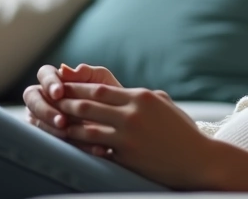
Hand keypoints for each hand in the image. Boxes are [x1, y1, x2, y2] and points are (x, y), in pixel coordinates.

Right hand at [23, 63, 121, 151]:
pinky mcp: (50, 137)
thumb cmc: (109, 94)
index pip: (44, 74)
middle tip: (61, 120)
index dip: (49, 82)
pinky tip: (87, 147)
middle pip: (32, 99)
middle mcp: (45, 97)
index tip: (59, 93)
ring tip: (69, 134)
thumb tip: (65, 68)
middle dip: (45, 110)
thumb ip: (86, 73)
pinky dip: (70, 145)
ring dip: (52, 129)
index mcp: (56, 80)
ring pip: (37, 122)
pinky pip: (50, 141)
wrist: (120, 119)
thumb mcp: (102, 81)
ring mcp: (43, 118)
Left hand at [55, 82, 247, 189]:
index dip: (77, 87)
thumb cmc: (183, 132)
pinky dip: (80, 147)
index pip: (100, 88)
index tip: (62, 86)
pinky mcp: (127, 156)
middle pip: (89, 104)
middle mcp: (132, 114)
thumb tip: (120, 92)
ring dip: (67, 125)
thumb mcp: (164, 105)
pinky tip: (68, 146)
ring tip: (52, 123)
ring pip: (87, 127)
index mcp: (140, 97)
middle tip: (48, 101)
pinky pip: (96, 150)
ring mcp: (128, 136)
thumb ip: (141, 97)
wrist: (199, 160)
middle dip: (65, 102)